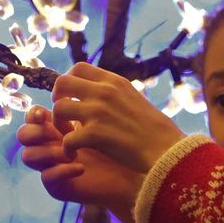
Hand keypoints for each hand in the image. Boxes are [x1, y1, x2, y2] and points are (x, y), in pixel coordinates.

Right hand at [18, 106, 143, 219]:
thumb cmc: (121, 142)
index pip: (33, 116)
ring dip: (49, 151)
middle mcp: (49, 145)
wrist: (134, 171)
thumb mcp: (104, 114)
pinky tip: (81, 167)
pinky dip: (62, 170)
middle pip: (23, 134)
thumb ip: (86, 96)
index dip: (34, 112)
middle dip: (35, 130)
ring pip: (28, 155)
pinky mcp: (58, 185)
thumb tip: (76, 71)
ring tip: (75, 152)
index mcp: (56, 126)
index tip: (50, 108)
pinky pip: (46, 177)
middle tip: (56, 132)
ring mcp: (51, 165)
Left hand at [50, 62, 185, 174]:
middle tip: (64, 115)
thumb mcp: (134, 98)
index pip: (78, 68)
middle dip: (56, 98)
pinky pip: (66, 139)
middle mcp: (103, 92)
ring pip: (59, 109)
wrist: (167, 150)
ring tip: (67, 136)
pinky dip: (66, 149)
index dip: (68, 81)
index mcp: (114, 82)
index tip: (71, 96)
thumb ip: (113, 93)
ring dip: (58, 124)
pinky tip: (73, 154)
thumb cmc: (154, 129)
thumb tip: (96, 90)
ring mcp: (98, 112)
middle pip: (62, 83)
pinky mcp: (95, 135)